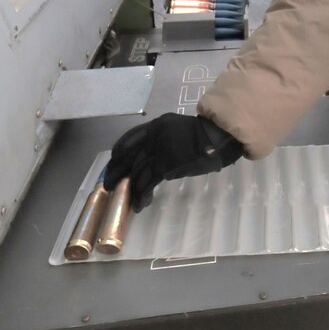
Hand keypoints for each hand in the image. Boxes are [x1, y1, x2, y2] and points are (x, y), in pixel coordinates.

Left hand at [104, 113, 243, 211]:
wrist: (218, 138)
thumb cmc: (204, 136)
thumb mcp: (179, 131)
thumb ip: (164, 140)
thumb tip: (153, 159)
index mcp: (157, 125)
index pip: (129, 138)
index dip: (118, 153)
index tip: (113, 164)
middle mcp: (153, 136)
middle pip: (127, 156)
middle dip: (116, 172)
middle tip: (110, 185)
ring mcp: (158, 150)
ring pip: (137, 173)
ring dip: (131, 189)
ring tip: (130, 201)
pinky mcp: (164, 165)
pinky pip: (147, 183)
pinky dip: (142, 195)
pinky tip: (140, 204)